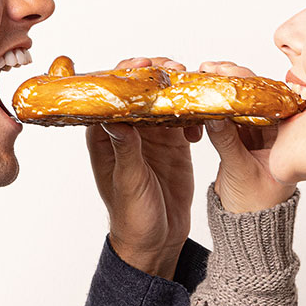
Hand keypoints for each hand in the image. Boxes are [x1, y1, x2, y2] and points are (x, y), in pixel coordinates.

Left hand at [87, 58, 197, 277]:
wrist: (157, 240)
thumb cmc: (133, 217)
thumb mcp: (129, 183)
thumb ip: (125, 150)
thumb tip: (114, 118)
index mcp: (105, 135)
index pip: (110, 93)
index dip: (125, 74)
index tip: (143, 66)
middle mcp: (128, 129)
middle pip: (140, 88)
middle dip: (156, 74)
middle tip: (175, 70)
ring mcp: (152, 134)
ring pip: (163, 97)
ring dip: (177, 88)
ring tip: (192, 86)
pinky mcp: (174, 142)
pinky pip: (183, 115)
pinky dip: (193, 110)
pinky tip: (200, 119)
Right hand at [196, 60, 297, 216]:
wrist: (244, 228)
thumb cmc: (255, 209)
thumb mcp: (240, 173)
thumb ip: (227, 142)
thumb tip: (214, 113)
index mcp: (288, 138)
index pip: (274, 100)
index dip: (253, 83)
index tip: (233, 72)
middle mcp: (276, 132)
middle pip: (257, 96)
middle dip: (235, 79)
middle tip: (214, 68)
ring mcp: (258, 133)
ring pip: (241, 102)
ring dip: (223, 87)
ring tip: (204, 73)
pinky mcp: (240, 138)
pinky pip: (229, 115)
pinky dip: (216, 104)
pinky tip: (203, 90)